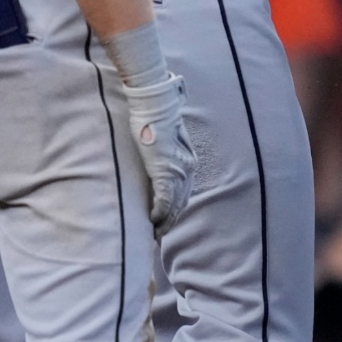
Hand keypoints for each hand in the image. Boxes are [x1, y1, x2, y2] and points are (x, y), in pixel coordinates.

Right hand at [123, 72, 193, 231]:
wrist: (155, 107)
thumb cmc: (155, 121)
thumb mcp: (165, 143)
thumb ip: (165, 158)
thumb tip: (158, 169)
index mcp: (189, 162)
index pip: (184, 193)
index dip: (175, 209)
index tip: (165, 221)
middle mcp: (188, 168)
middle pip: (182, 202)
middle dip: (171, 220)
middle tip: (159, 234)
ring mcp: (179, 170)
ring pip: (174, 204)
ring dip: (165, 221)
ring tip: (155, 233)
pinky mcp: (166, 171)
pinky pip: (165, 199)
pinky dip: (159, 212)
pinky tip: (152, 221)